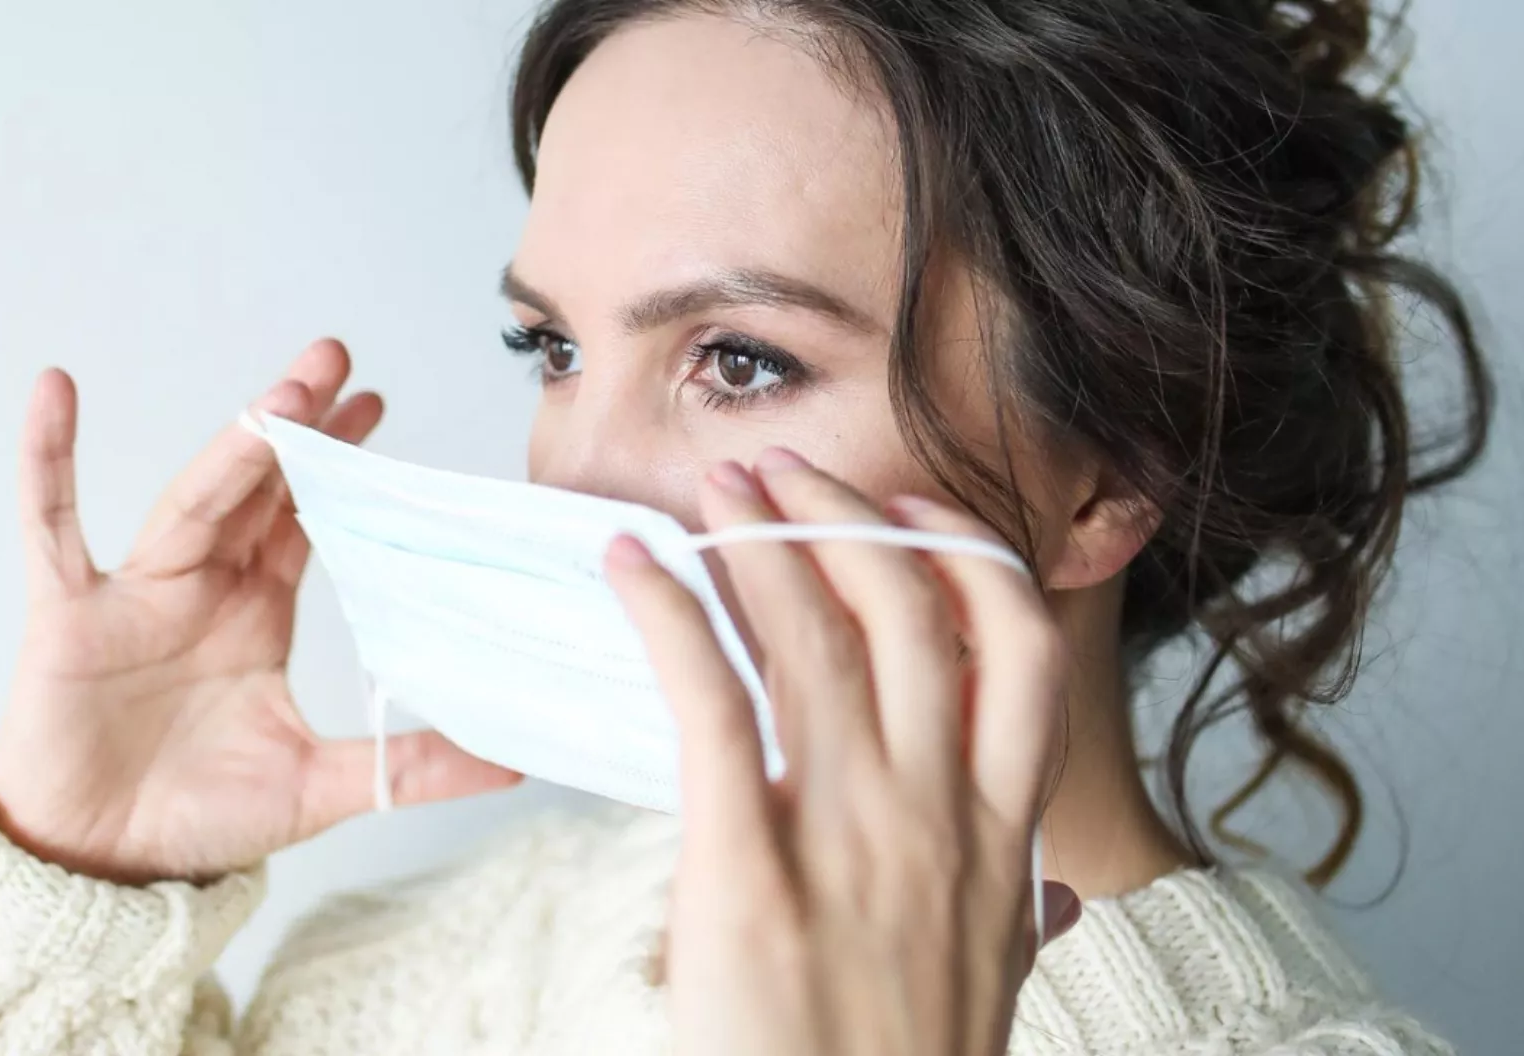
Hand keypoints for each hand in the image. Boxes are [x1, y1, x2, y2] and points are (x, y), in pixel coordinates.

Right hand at [0, 339, 519, 885]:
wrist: (99, 870)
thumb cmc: (199, 820)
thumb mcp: (319, 788)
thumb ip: (408, 769)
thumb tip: (514, 765)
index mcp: (256, 615)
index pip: (305, 520)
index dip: (338, 465)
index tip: (375, 405)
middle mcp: (201, 590)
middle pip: (255, 489)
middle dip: (293, 424)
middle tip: (335, 359)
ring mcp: (133, 595)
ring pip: (191, 502)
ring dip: (233, 446)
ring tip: (281, 393)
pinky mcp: (69, 614)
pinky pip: (51, 526)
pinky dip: (48, 461)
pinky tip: (56, 389)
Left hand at [607, 448, 1078, 1055]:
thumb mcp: (997, 989)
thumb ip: (1024, 922)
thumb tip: (1057, 901)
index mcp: (1001, 835)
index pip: (1019, 652)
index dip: (968, 561)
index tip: (912, 516)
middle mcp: (937, 816)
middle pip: (908, 611)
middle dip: (838, 515)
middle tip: (775, 471)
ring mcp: (848, 840)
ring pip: (813, 637)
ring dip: (755, 540)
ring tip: (711, 491)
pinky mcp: (747, 872)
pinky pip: (713, 707)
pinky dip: (667, 617)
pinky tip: (630, 565)